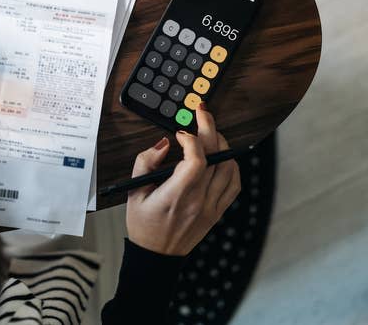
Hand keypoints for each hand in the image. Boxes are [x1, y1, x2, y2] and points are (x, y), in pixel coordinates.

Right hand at [126, 104, 240, 255]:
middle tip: (202, 112)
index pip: (196, 161)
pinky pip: (234, 183)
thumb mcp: (133, 192)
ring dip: (222, 144)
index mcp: (175, 196)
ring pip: (229, 167)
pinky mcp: (218, 211)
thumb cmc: (143, 223)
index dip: (191, 140)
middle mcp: (198, 201)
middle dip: (209, 128)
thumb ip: (145, 163)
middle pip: (215, 157)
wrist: (157, 255)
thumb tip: (164, 143)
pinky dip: (232, 165)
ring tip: (211, 132)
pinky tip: (222, 156)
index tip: (180, 133)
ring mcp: (211, 207)